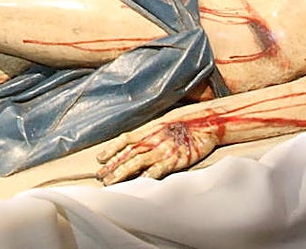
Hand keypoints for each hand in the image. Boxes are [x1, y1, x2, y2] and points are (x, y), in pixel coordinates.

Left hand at [95, 115, 217, 184]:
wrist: (206, 122)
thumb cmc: (186, 123)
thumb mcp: (164, 125)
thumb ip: (150, 135)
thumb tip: (135, 144)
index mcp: (149, 130)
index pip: (124, 140)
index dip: (111, 149)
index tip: (99, 159)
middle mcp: (152, 140)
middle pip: (127, 153)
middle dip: (112, 166)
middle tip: (99, 176)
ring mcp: (163, 150)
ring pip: (137, 162)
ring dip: (122, 172)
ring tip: (110, 182)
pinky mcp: (175, 160)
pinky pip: (158, 169)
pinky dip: (147, 176)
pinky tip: (137, 183)